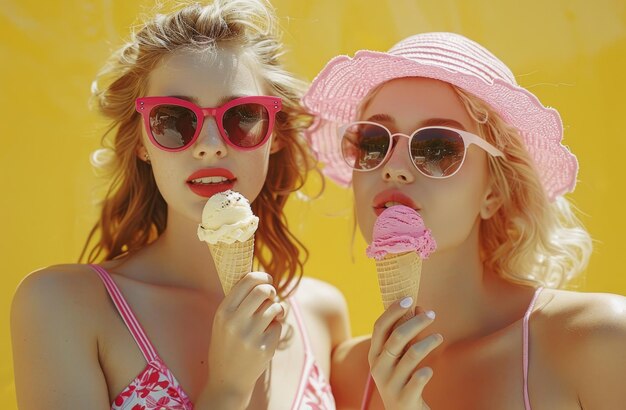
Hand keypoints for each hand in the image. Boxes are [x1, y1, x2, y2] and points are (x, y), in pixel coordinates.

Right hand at [204, 271, 284, 407]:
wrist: (227, 379)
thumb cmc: (227, 344)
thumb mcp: (223, 321)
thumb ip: (238, 301)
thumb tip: (260, 278)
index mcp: (223, 312)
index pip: (247, 281)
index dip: (261, 276)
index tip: (267, 279)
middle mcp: (235, 322)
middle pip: (263, 291)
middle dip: (271, 290)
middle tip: (271, 296)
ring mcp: (250, 336)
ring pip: (274, 308)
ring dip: (276, 308)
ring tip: (271, 315)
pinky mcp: (264, 347)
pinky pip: (278, 326)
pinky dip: (276, 326)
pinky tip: (267, 334)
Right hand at [368, 297, 442, 409]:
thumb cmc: (402, 378)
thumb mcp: (400, 355)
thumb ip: (406, 332)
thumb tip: (419, 306)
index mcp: (375, 354)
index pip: (380, 326)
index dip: (393, 310)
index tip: (409, 298)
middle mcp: (378, 367)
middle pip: (396, 337)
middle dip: (416, 322)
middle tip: (432, 314)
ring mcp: (389, 383)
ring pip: (410, 355)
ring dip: (428, 343)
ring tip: (439, 337)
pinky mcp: (403, 398)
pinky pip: (417, 379)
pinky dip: (425, 372)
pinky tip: (430, 370)